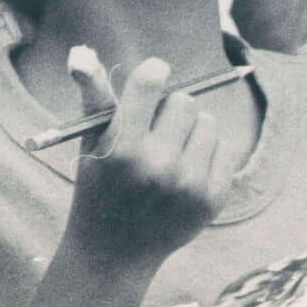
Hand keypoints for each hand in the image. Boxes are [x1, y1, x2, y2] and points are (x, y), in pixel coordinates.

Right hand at [61, 54, 232, 269]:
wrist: (113, 255)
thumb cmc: (99, 188)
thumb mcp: (91, 144)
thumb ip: (94, 96)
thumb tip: (81, 51)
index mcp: (123, 148)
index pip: (151, 82)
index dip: (154, 74)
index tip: (153, 77)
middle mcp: (158, 166)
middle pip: (185, 101)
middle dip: (170, 111)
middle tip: (153, 135)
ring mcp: (189, 184)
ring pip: (208, 122)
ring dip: (191, 132)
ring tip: (168, 156)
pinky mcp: (213, 198)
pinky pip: (225, 147)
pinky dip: (208, 154)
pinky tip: (185, 174)